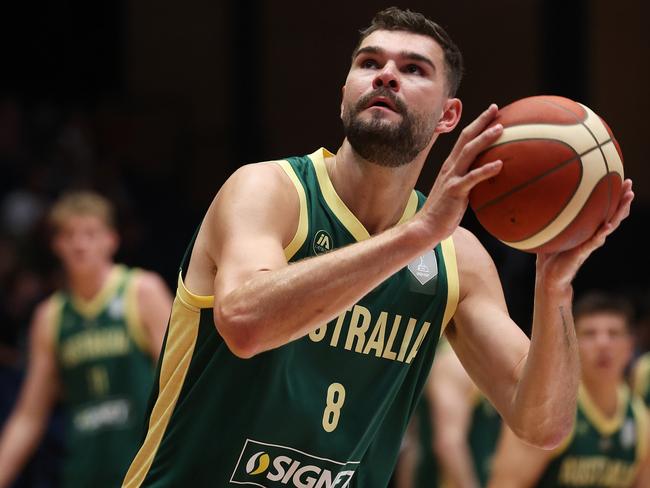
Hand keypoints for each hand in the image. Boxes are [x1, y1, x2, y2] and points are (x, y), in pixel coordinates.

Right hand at [417, 104, 503, 240]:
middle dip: (481, 122)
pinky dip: (486, 169)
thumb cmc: (443, 212)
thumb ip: (469, 181)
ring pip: (469, 152)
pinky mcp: (455, 191)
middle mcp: (450, 167)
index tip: (491, 112)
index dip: (477, 124)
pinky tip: (500, 164)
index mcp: (450, 166)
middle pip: (466, 138)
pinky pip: (472, 178)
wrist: (425, 227)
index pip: (464, 139)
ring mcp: (452, 178)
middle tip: (495, 109)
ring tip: (501, 129)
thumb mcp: (456, 192)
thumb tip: (489, 178)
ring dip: (485, 139)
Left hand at [536, 179, 633, 285]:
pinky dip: (602, 233)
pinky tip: (608, 225)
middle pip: (612, 214)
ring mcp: (590, 243)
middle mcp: (592, 234)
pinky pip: (595, 241)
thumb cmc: (550, 255)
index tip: (618, 179)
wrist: (549, 277)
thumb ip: (548, 218)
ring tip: (628, 198)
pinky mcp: (583, 252)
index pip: (603, 210)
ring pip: (610, 225)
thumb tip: (537, 199)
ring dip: (619, 212)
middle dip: (622, 199)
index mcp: (586, 228)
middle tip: (630, 183)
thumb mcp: (549, 232)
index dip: (611, 196)